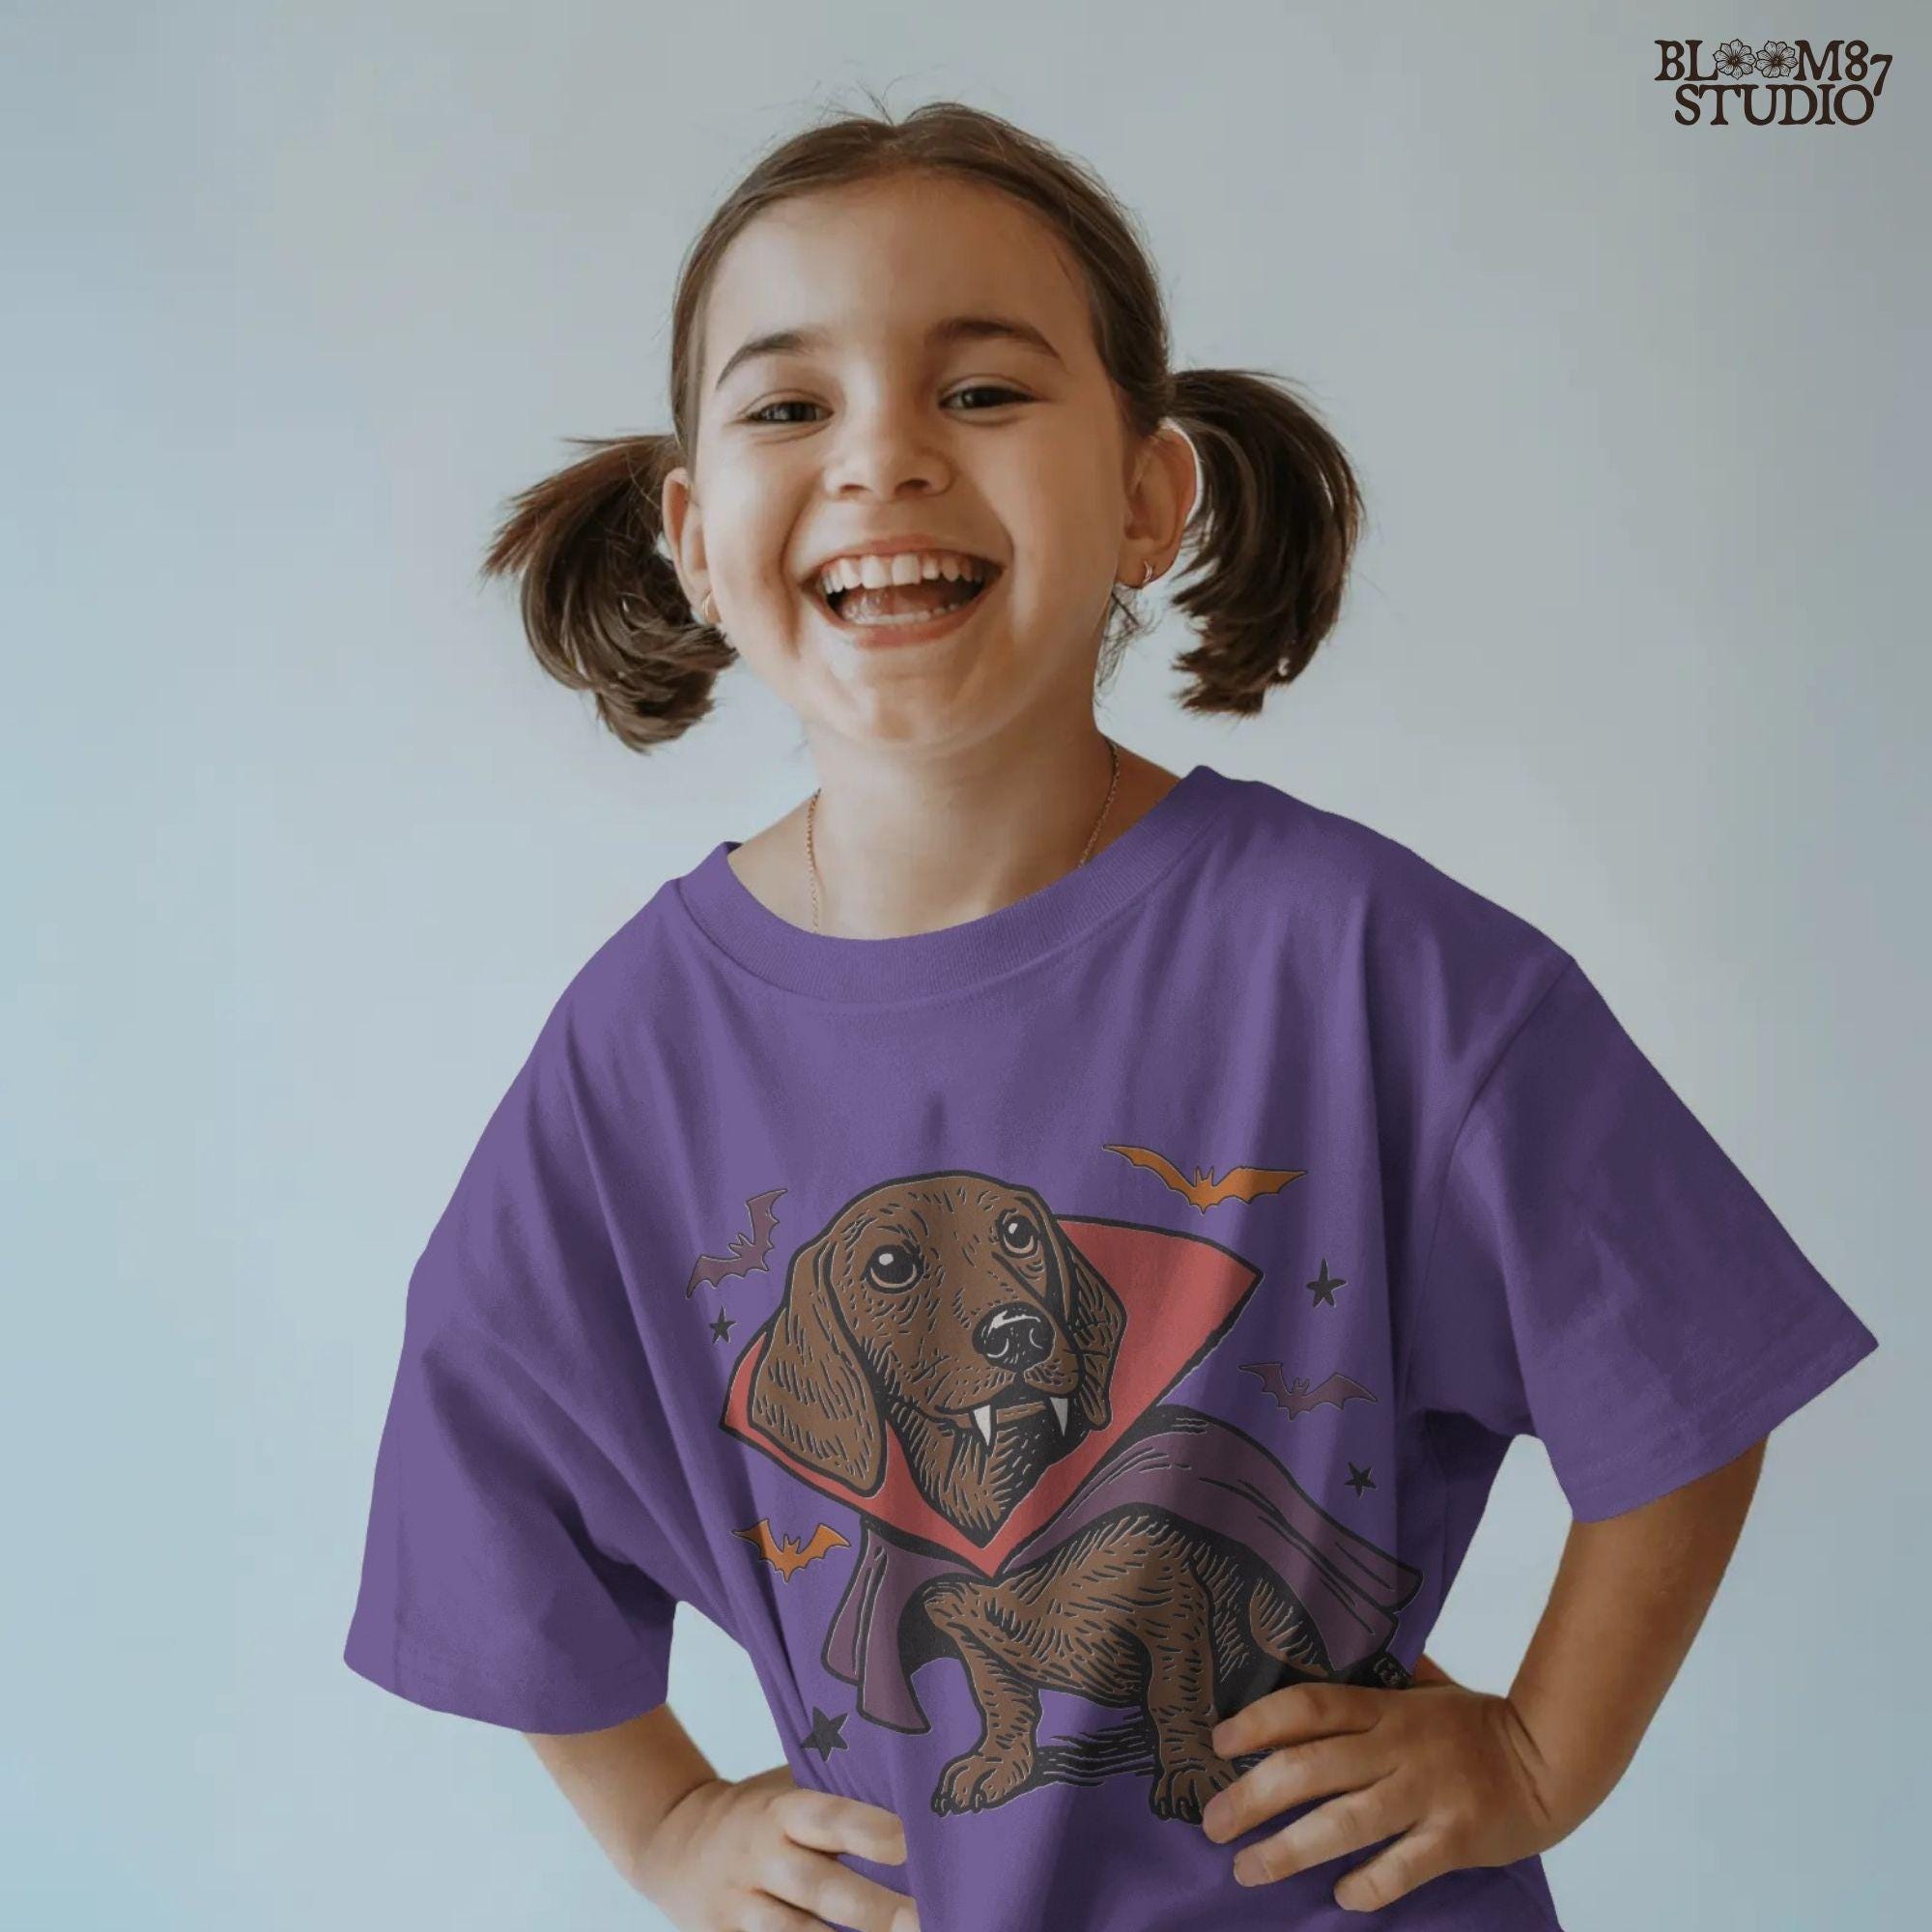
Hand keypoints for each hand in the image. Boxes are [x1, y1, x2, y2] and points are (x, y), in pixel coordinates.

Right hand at [630, 1765, 920, 1931]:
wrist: (674, 1845)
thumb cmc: (757, 1814)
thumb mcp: (785, 1790)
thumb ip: (835, 1796)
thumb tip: (914, 1800)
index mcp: (780, 1811)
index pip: (829, 1818)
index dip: (869, 1831)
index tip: (913, 1842)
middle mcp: (760, 1858)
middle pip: (819, 1887)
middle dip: (872, 1908)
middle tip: (922, 1918)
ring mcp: (741, 1906)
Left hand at [1198, 1665, 1577, 1913]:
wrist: (1552, 1761)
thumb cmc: (1477, 1723)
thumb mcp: (1426, 1685)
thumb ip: (1381, 1675)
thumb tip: (1334, 1650)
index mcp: (1386, 1707)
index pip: (1310, 1707)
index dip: (1260, 1721)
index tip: (1218, 1742)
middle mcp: (1397, 1748)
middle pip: (1312, 1768)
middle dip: (1253, 1796)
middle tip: (1212, 1821)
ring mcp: (1424, 1795)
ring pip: (1345, 1824)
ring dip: (1289, 1849)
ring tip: (1247, 1869)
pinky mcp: (1453, 1840)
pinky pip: (1400, 1869)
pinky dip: (1366, 1884)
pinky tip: (1339, 1896)